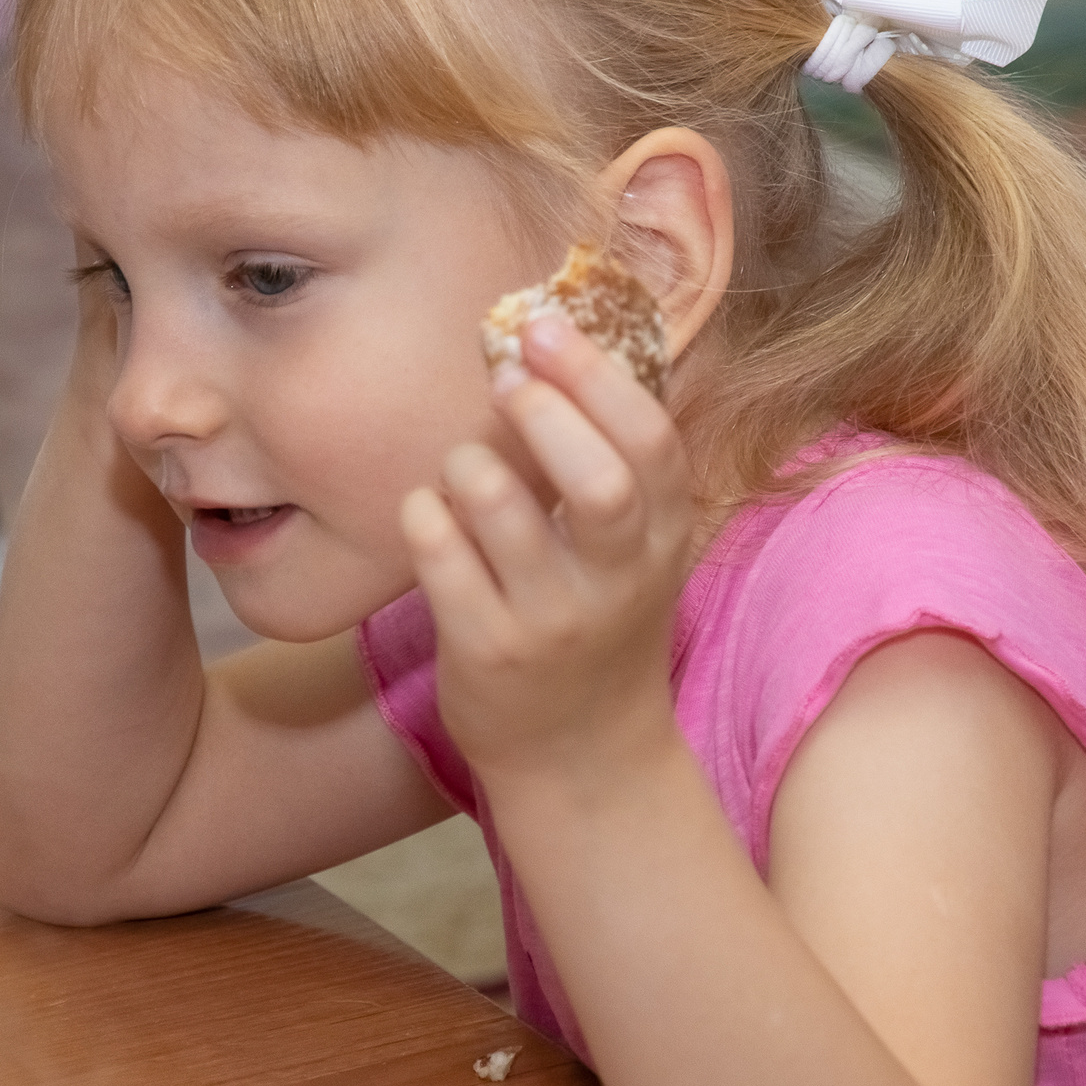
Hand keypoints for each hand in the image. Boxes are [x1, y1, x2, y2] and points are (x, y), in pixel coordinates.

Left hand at [399, 314, 692, 793]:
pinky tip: (427, 515)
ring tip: (463, 469)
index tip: (545, 325)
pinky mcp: (487, 653)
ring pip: (502, 512)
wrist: (584, 759)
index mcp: (662, 539)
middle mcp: (617, 580)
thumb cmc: (598, 626)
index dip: (598, 375)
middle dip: (546, 413)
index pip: (652, 443)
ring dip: (469, 466)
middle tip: (506, 381)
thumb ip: (606, 461)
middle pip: (598, 480)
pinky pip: (440, 559)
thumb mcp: (633, 550)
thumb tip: (543, 342)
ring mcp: (552, 621)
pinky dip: (423, 516)